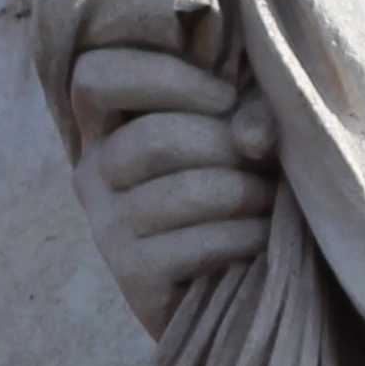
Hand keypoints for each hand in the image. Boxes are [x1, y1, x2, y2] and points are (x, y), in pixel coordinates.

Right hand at [69, 41, 279, 331]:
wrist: (230, 288)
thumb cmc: (234, 192)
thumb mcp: (237, 137)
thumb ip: (245, 115)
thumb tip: (254, 138)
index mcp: (103, 127)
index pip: (96, 78)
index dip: (164, 77)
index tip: (226, 98)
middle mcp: (92, 175)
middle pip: (152, 137)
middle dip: (226, 144)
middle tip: (267, 158)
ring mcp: (107, 229)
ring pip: (183, 192)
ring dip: (246, 192)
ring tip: (272, 198)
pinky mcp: (134, 276)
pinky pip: (200, 243)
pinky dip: (247, 235)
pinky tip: (265, 236)